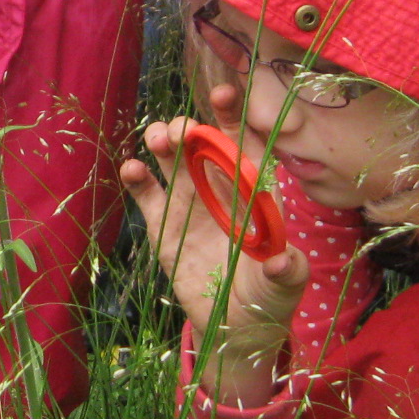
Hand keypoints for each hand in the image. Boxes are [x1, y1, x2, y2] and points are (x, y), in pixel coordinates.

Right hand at [121, 111, 308, 405]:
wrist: (236, 325)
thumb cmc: (270, 295)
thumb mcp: (285, 285)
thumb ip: (287, 270)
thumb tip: (282, 260)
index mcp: (253, 191)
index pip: (245, 144)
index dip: (233, 117)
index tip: (222, 93)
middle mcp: (219, 188)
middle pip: (202, 144)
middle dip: (190, 129)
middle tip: (180, 131)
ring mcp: (189, 203)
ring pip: (172, 159)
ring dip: (162, 143)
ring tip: (156, 140)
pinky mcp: (163, 225)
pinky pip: (148, 194)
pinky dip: (137, 178)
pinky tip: (131, 168)